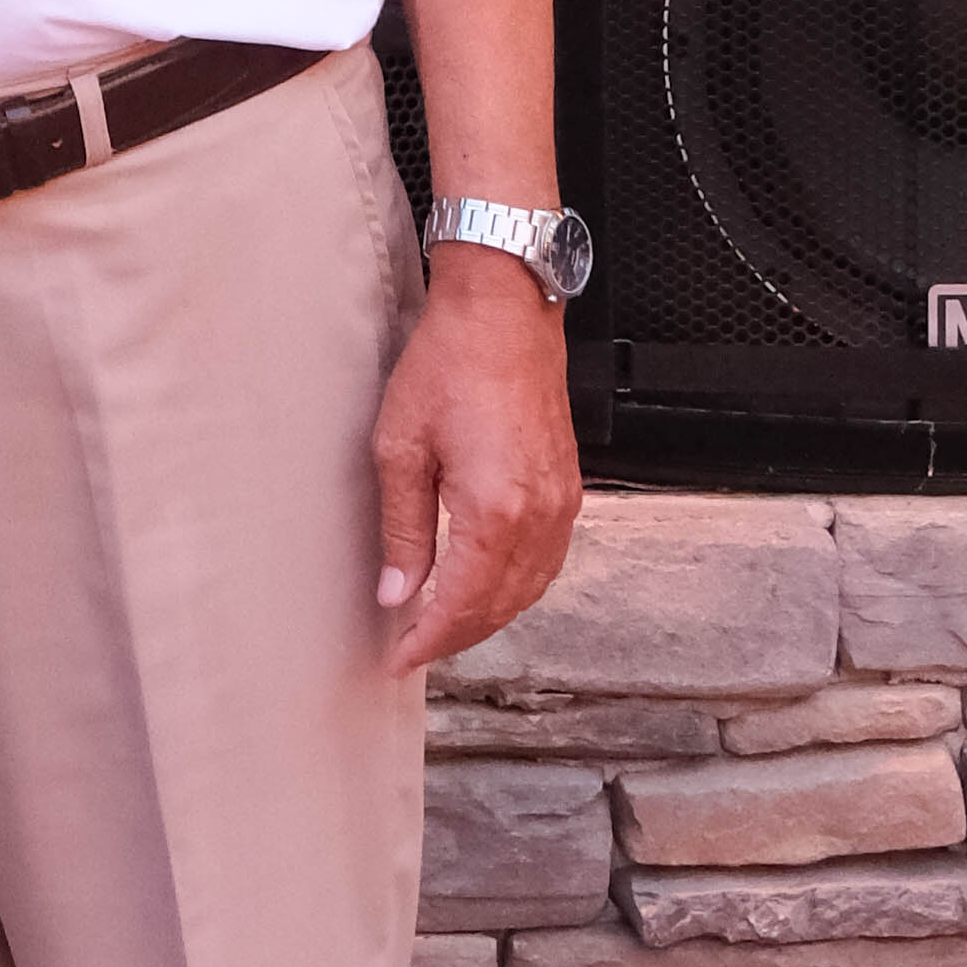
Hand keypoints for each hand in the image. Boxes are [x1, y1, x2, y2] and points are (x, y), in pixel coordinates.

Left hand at [367, 251, 584, 683]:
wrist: (503, 308)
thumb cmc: (450, 361)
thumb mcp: (401, 446)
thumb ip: (402, 529)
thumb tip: (397, 591)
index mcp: (496, 509)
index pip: (461, 604)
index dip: (428, 640)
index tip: (399, 658)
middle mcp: (540, 514)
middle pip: (499, 605)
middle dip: (455, 635)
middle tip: (414, 648)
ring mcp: (561, 502)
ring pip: (529, 588)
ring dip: (488, 616)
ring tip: (444, 626)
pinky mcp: (569, 486)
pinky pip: (548, 559)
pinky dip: (516, 586)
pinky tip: (488, 586)